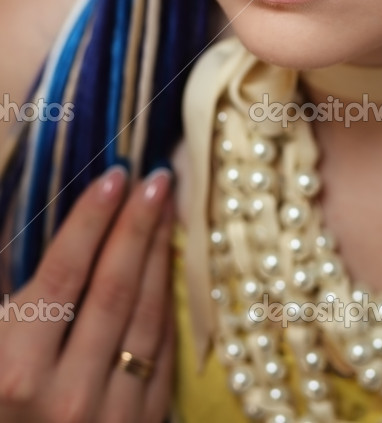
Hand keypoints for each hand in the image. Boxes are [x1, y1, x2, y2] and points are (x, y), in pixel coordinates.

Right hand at [0, 165, 175, 422]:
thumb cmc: (1, 409)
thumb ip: (12, 304)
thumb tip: (43, 244)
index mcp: (12, 373)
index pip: (63, 275)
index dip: (90, 221)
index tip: (114, 177)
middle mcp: (64, 396)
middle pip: (112, 288)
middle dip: (136, 226)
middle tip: (156, 176)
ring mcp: (110, 417)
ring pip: (146, 316)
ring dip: (159, 256)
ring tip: (168, 207)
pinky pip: (162, 353)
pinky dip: (168, 303)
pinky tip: (170, 265)